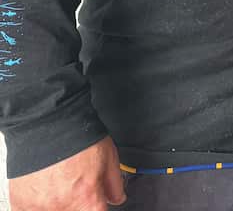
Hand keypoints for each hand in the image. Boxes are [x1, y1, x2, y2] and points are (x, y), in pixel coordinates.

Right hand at [9, 137, 125, 210]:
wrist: (48, 123)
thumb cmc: (79, 137)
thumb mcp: (109, 157)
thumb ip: (114, 183)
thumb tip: (117, 198)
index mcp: (87, 197)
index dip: (98, 207)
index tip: (96, 201)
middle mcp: (64, 205)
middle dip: (79, 203)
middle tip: (77, 187)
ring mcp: (41, 206)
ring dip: (60, 203)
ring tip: (60, 185)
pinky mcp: (22, 203)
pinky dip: (40, 205)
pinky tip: (45, 191)